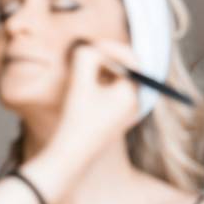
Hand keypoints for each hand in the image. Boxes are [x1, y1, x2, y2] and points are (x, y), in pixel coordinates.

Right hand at [56, 39, 143, 155]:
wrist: (69, 158)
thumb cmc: (75, 120)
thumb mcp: (80, 81)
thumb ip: (87, 56)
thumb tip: (93, 47)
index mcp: (132, 94)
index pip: (132, 60)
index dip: (113, 48)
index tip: (94, 46)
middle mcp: (134, 104)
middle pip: (126, 69)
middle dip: (108, 58)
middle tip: (88, 54)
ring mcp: (126, 114)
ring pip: (118, 81)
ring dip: (103, 70)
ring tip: (84, 68)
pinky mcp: (115, 120)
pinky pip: (113, 93)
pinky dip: (101, 84)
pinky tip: (84, 86)